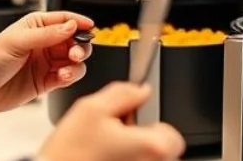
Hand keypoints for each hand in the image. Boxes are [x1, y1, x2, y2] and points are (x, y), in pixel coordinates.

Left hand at [0, 11, 93, 114]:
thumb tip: (71, 26)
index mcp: (36, 26)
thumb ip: (46, 35)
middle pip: (74, 41)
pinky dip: (70, 77)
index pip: (64, 20)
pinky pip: (66, 77)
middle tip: (76, 52)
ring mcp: (45, 63)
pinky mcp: (45, 82)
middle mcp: (44, 43)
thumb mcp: (17, 41)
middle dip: (80, 45)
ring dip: (76, 63)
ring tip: (68, 66)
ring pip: (74, 60)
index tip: (91, 27)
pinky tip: (63, 76)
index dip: (79, 22)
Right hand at [39, 82, 185, 160]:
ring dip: (131, 152)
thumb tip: (141, 90)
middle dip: (140, 138)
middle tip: (113, 135)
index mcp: (153, 147)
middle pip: (160, 149)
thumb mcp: (93, 108)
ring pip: (145, 160)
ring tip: (104, 150)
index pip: (172, 134)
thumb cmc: (70, 153)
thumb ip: (124, 93)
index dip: (151, 124)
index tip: (132, 122)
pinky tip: (102, 160)